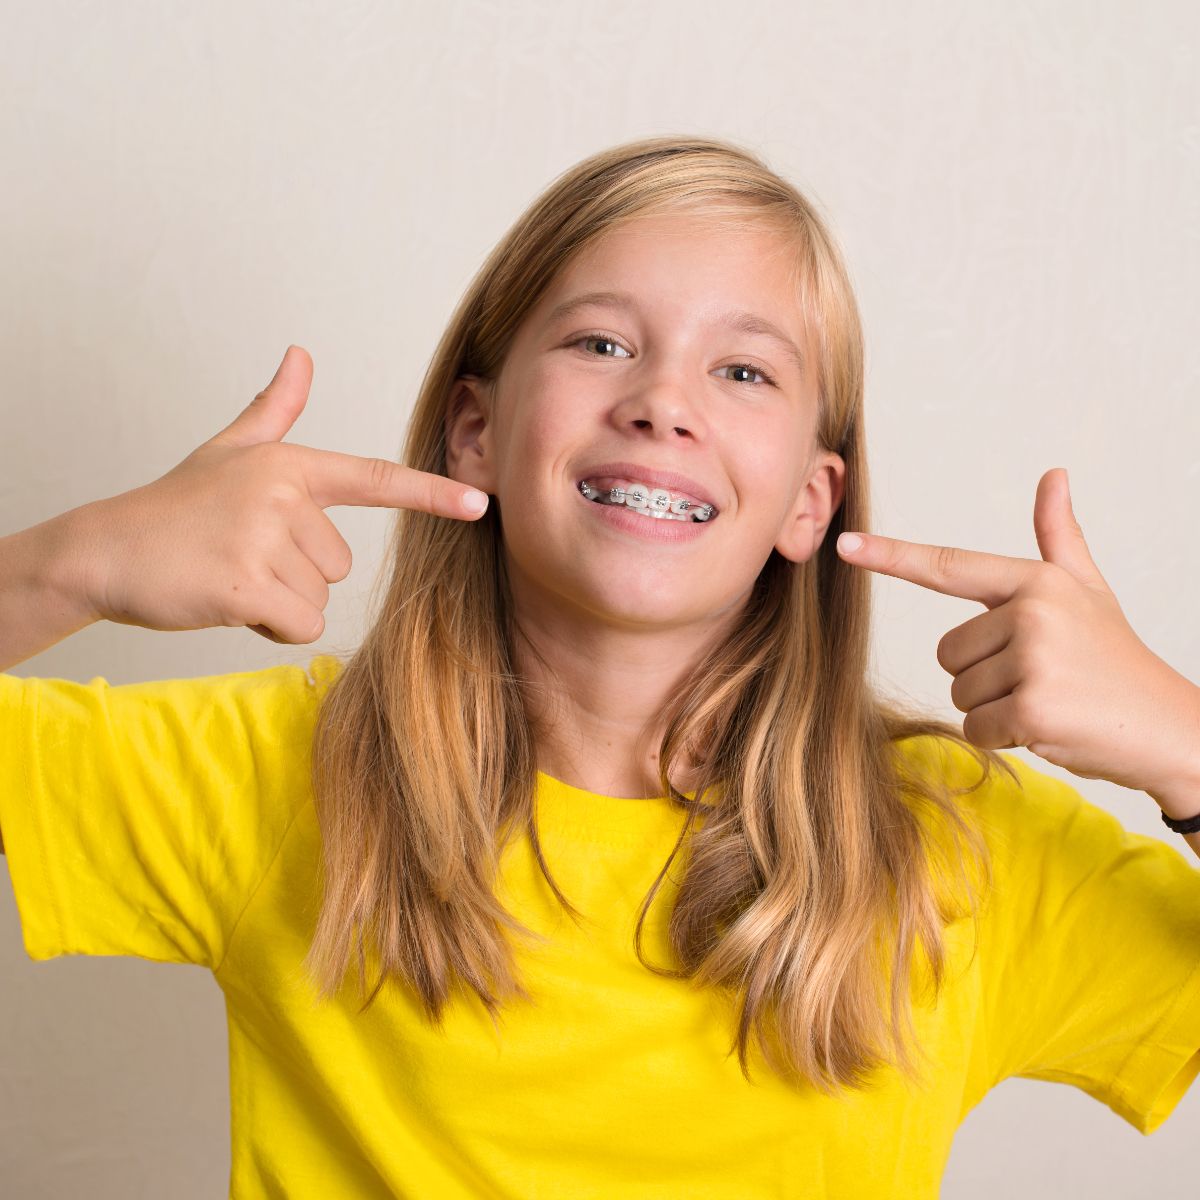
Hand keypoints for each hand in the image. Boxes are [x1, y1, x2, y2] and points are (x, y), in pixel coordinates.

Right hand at [76, 345, 489, 644]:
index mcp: (290, 465)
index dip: (431, 493)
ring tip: (229, 574)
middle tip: (240, 555)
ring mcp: (264, 537)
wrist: (104, 550)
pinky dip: (270, 627)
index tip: (478, 504)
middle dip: (295, 573)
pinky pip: (300, 624)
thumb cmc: (175, 506)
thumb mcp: (229, 452)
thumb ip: (273, 410)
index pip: (375, 479)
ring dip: (279, 600)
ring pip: (318, 596)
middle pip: (339, 563)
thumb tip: (300, 354)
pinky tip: (228, 602)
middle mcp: (284, 494)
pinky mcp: (246, 584)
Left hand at [835, 467, 1199, 796]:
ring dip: (993, 708)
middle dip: (982, 675)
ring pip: (960, 692)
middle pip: (948, 652)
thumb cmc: (1115, 658)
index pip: (949, 567)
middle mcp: (1032, 611)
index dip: (892, 557)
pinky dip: (1003, 737)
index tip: (844, 545)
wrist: (1166, 727)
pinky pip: (976, 726)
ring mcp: (1034, 658)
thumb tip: (1054, 475)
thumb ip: (1058, 538)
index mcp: (1036, 581)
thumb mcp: (1086, 591)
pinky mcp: (1033, 707)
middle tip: (1038, 678)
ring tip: (1047, 700)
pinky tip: (1046, 728)